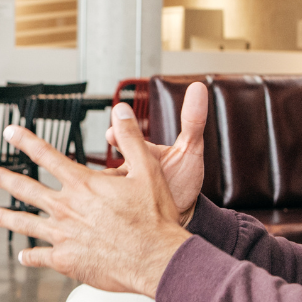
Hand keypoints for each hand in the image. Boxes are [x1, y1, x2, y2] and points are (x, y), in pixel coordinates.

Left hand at [0, 109, 192, 295]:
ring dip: (5, 217)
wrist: (156, 260)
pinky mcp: (66, 261)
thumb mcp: (148, 170)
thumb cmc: (154, 218)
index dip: (26, 141)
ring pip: (25, 224)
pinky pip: (40, 257)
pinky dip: (29, 256)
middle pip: (26, 189)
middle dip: (4, 178)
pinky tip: (22, 256)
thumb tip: (121, 110)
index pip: (47, 156)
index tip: (10, 132)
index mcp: (83, 185)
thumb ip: (130, 139)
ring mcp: (63, 235)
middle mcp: (67, 208)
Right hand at [102, 84, 206, 226]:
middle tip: (108, 171)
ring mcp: (120, 193)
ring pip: (103, 187)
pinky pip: (103, 206)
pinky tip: (107, 208)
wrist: (184, 214)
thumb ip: (193, 119)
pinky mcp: (117, 212)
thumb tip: (198, 87)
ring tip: (109, 193)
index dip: (115, 135)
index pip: (121, 139)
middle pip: (108, 164)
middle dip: (106, 167)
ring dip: (104, 190)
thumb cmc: (185, 180)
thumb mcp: (191, 148)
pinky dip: (103, 205)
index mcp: (139, 154)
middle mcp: (126, 171)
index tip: (111, 133)